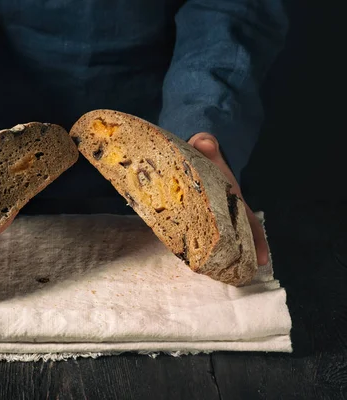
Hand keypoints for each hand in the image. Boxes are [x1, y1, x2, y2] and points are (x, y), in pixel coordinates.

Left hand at [188, 132, 268, 265]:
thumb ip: (206, 145)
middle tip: (236, 277)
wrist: (185, 155)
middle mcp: (222, 212)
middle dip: (236, 256)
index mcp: (231, 199)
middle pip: (233, 238)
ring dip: (214, 256)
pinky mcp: (185, 219)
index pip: (248, 221)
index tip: (260, 260)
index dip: (256, 240)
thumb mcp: (206, 151)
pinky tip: (187, 260)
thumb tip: (205, 142)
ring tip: (213, 275)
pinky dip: (191, 247)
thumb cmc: (202, 156)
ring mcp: (204, 217)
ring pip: (212, 240)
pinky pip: (191, 235)